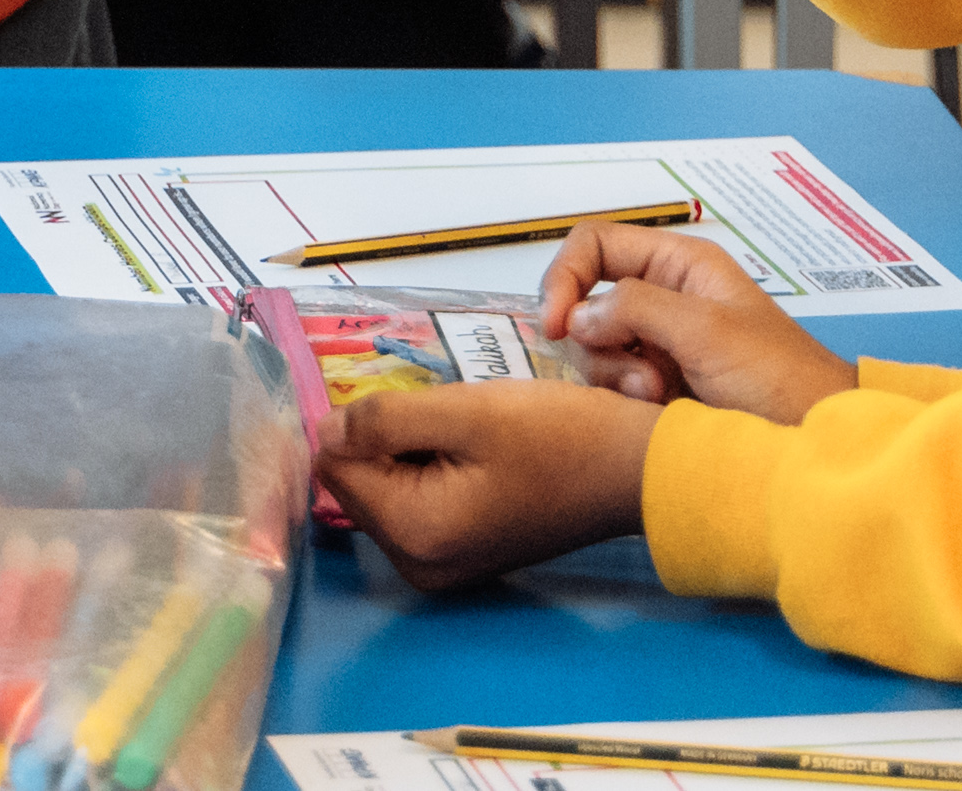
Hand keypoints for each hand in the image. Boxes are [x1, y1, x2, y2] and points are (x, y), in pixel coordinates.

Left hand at [311, 379, 654, 590]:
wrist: (637, 472)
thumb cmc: (559, 437)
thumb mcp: (466, 411)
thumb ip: (382, 420)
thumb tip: (324, 431)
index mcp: (414, 534)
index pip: (334, 468)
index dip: (355, 422)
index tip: (404, 397)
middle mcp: (419, 565)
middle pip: (358, 481)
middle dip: (386, 438)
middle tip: (447, 412)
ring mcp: (443, 566)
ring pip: (388, 487)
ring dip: (411, 449)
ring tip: (467, 429)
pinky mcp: (465, 554)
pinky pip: (419, 501)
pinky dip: (433, 468)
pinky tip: (476, 450)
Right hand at [538, 225, 855, 424]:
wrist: (817, 441)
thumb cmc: (784, 379)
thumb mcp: (708, 331)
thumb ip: (637, 309)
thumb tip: (578, 315)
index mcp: (680, 265)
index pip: (596, 245)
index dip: (566, 276)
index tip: (555, 323)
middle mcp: (665, 299)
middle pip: (586, 301)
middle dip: (597, 340)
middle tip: (634, 374)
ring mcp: (660, 345)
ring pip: (594, 348)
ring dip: (615, 375)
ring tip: (657, 395)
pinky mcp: (658, 387)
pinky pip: (612, 384)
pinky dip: (623, 399)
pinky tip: (658, 411)